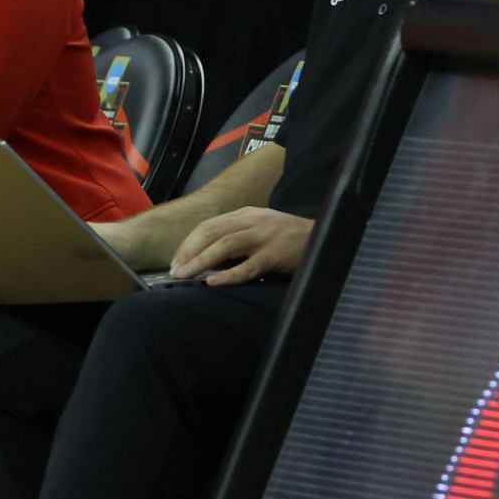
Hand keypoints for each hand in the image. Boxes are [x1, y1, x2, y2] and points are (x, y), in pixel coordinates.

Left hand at [169, 207, 312, 285]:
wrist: (324, 238)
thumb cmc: (288, 240)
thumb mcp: (261, 229)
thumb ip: (237, 237)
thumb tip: (204, 257)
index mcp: (246, 215)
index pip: (208, 226)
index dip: (188, 243)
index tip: (175, 261)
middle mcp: (252, 221)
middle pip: (211, 233)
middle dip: (188, 252)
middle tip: (174, 271)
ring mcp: (264, 237)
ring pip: (224, 247)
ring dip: (200, 261)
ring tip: (184, 276)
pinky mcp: (275, 255)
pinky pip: (247, 267)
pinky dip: (228, 276)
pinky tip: (212, 283)